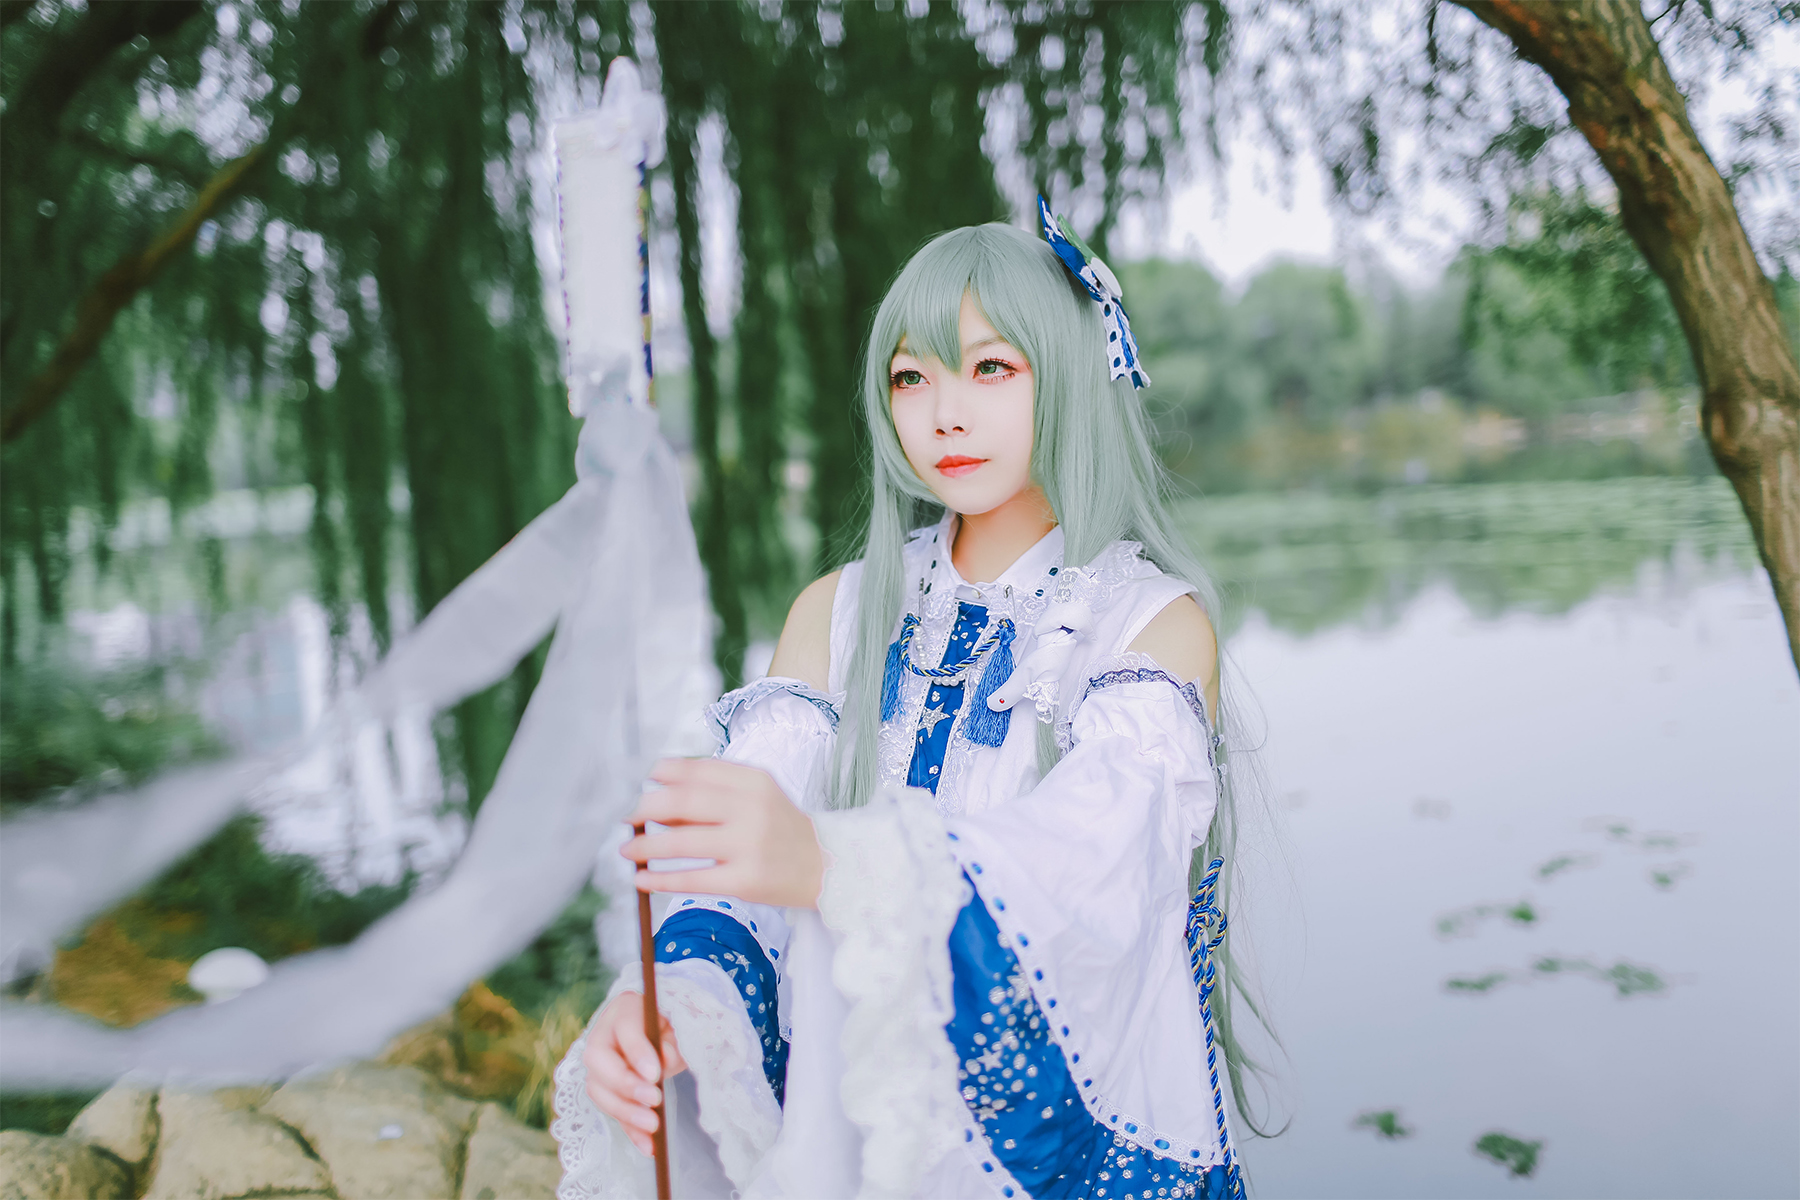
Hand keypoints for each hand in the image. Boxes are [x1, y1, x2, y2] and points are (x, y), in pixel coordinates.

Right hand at [582, 991, 687, 1156]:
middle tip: (654, 1100)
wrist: (656, 1031)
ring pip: (599, 1092)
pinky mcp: (604, 1092)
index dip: (637, 1051)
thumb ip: (671, 1040)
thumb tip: (665, 1059)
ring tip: (653, 1127)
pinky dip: (630, 1132)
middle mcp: (601, 1036)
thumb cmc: (668, 1024)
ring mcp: (597, 1067)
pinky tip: (649, 1147)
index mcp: (623, 1010)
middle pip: (600, 1062)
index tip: (654, 1074)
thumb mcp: (676, 1024)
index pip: (625, 1027)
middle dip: (626, 1085)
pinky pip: (612, 1113)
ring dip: (626, 1113)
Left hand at [623, 758, 824, 907]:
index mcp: (754, 781)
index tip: (643, 782)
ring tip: (627, 851)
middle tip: (627, 819)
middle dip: (646, 809)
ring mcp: (749, 845)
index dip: (663, 774)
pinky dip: (661, 879)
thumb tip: (655, 802)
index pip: (697, 771)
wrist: (826, 867)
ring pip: (683, 841)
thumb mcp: (756, 799)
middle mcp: (752, 808)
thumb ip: (712, 795)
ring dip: (646, 846)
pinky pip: (693, 879)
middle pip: (684, 802)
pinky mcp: (746, 881)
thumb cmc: (781, 829)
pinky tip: (642, 879)